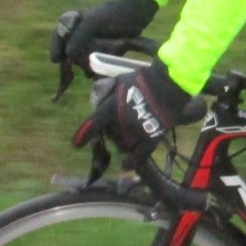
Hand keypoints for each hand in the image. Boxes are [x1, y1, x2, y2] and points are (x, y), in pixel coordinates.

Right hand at [50, 0, 159, 69]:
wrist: (133, 15)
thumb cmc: (111, 15)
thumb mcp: (93, 22)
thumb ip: (79, 36)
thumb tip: (68, 55)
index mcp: (73, 22)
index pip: (58, 36)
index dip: (56, 49)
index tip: (56, 60)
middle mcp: (79, 33)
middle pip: (68, 51)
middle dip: (71, 60)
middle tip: (73, 69)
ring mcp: (90, 43)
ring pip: (80, 59)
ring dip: (83, 65)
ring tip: (88, 71)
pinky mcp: (100, 51)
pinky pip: (93, 62)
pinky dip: (93, 68)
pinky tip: (96, 73)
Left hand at [71, 59, 197, 158]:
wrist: (168, 86)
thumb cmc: (143, 80)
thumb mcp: (119, 81)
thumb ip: (107, 92)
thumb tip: (98, 99)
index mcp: (109, 111)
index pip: (91, 126)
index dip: (83, 136)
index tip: (77, 144)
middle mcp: (118, 127)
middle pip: (109, 136)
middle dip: (110, 131)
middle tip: (118, 121)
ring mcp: (134, 136)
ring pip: (122, 146)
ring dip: (121, 142)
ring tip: (127, 133)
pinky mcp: (150, 141)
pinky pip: (138, 157)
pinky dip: (131, 162)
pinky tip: (125, 165)